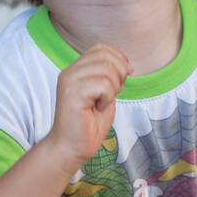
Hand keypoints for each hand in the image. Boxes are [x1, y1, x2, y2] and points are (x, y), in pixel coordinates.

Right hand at [46, 43, 132, 169]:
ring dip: (113, 88)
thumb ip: (111, 77)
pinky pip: (102, 85)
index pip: (100, 48)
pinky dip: (107, 98)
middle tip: (114, 93)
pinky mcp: (72, 94)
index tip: (122, 80)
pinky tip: (98, 108)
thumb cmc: (88, 125)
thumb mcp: (105, 95)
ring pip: (106, 69)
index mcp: (76, 70)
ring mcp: (69, 81)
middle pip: (105, 56)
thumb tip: (127, 65)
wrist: (72, 148)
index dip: (118, 59)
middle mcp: (70, 72)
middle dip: (119, 73)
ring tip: (103, 103)